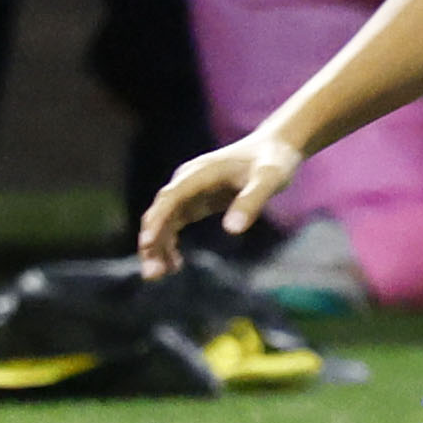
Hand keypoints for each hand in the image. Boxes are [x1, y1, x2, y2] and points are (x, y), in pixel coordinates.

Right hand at [135, 128, 304, 269]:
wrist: (274, 147)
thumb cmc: (273, 161)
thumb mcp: (269, 179)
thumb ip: (251, 201)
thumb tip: (232, 230)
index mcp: (199, 173)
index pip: (170, 198)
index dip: (157, 220)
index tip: (147, 244)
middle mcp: (187, 181)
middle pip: (160, 211)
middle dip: (152, 241)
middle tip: (153, 274)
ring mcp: (189, 191)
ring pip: (163, 220)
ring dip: (157, 246)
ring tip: (159, 275)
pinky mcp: (195, 201)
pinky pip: (173, 223)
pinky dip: (169, 243)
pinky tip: (174, 264)